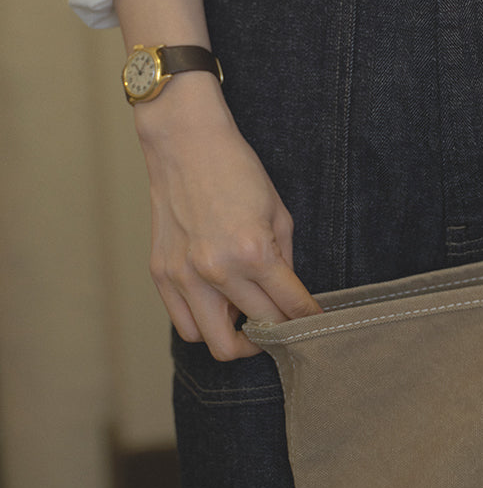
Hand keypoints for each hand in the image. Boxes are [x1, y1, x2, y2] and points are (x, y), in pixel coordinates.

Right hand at [136, 73, 321, 360]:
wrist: (187, 144)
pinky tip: (219, 306)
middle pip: (256, 330)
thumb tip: (287, 296)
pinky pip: (184, 324)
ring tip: (248, 319)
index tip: (315, 325)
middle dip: (278, 331)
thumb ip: (284, 259)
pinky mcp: (162, 275)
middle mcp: (217, 270)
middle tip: (284, 325)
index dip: (308, 319)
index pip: (289, 306)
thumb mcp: (278, 212)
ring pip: (214, 342)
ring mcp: (185, 276)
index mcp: (253, 252)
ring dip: (238, 338)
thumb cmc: (236, 170)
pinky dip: (205, 324)